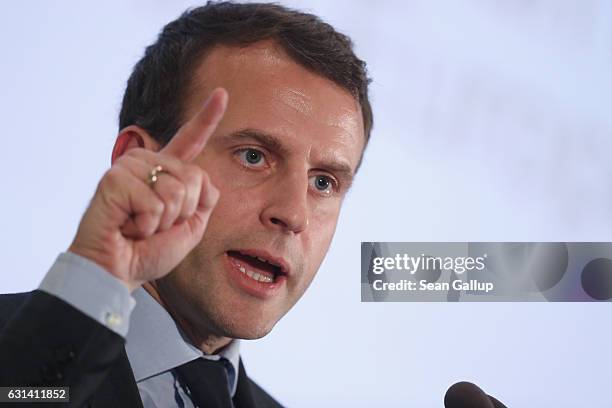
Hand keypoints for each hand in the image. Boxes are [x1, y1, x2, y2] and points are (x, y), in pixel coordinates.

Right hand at [68, 88, 227, 290]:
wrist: (117, 271)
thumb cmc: (149, 252)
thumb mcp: (190, 226)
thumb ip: (204, 199)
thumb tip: (204, 177)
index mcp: (166, 171)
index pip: (191, 140)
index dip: (207, 117)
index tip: (222, 92)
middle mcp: (147, 163)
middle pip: (194, 178)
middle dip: (181, 213)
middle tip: (152, 225)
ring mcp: (130, 167)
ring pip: (176, 190)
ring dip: (163, 220)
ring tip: (138, 225)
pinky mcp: (114, 179)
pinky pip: (155, 202)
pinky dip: (147, 224)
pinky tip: (127, 226)